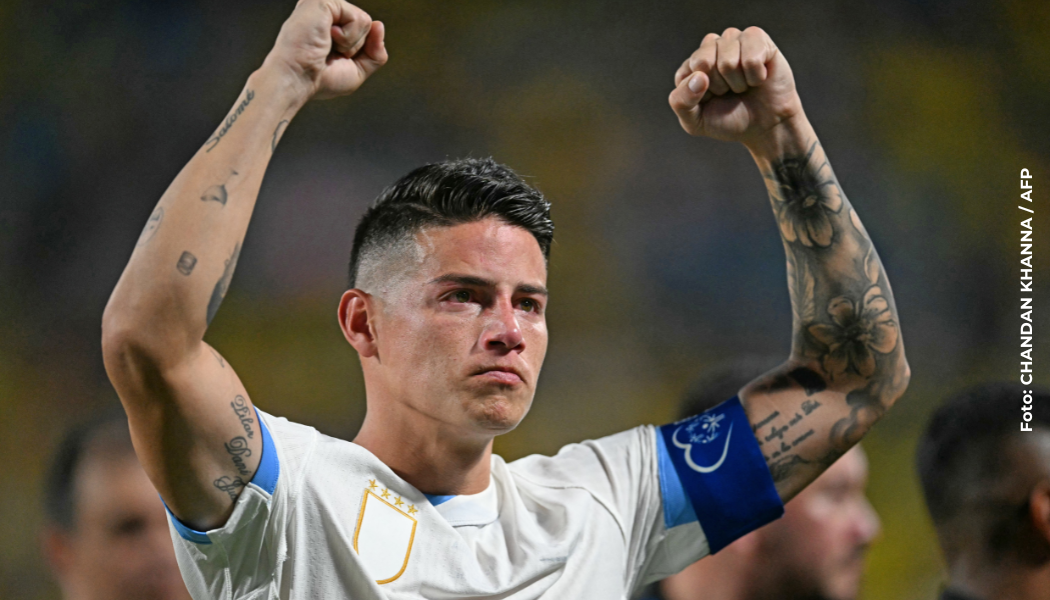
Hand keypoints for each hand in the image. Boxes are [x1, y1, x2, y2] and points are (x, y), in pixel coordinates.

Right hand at [263, 0, 387, 101]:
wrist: (297, 79)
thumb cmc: (319, 79)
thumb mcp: (357, 70)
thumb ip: (375, 52)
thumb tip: (379, 25)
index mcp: (330, 26)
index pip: (364, 32)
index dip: (359, 51)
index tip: (334, 60)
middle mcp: (327, 13)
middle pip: (367, 26)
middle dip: (356, 48)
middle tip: (329, 54)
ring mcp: (325, 4)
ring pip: (365, 22)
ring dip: (351, 43)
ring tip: (327, 46)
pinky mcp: (324, 1)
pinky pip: (359, 19)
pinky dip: (348, 37)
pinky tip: (327, 38)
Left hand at [669, 27, 802, 145]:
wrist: (765, 125)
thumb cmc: (729, 120)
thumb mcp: (695, 121)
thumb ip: (681, 102)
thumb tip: (699, 76)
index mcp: (692, 65)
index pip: (687, 70)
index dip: (701, 92)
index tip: (712, 99)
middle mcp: (711, 47)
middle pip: (704, 61)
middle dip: (719, 85)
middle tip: (729, 91)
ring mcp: (734, 39)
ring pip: (728, 62)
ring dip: (738, 82)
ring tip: (744, 85)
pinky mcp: (757, 37)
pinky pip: (751, 58)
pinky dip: (756, 76)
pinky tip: (759, 78)